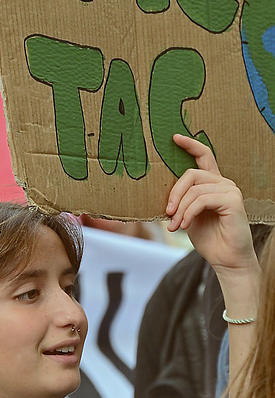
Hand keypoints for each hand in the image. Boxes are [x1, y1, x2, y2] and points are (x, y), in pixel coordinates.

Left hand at [166, 134, 255, 276]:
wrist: (226, 259)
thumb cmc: (209, 240)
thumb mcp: (188, 217)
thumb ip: (181, 202)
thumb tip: (164, 198)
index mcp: (213, 184)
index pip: (204, 156)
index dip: (190, 145)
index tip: (175, 138)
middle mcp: (223, 183)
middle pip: (191, 173)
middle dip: (174, 193)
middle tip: (167, 213)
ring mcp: (230, 190)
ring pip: (194, 189)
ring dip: (180, 209)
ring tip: (175, 226)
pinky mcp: (232, 200)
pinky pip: (202, 199)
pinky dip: (188, 213)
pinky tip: (184, 226)